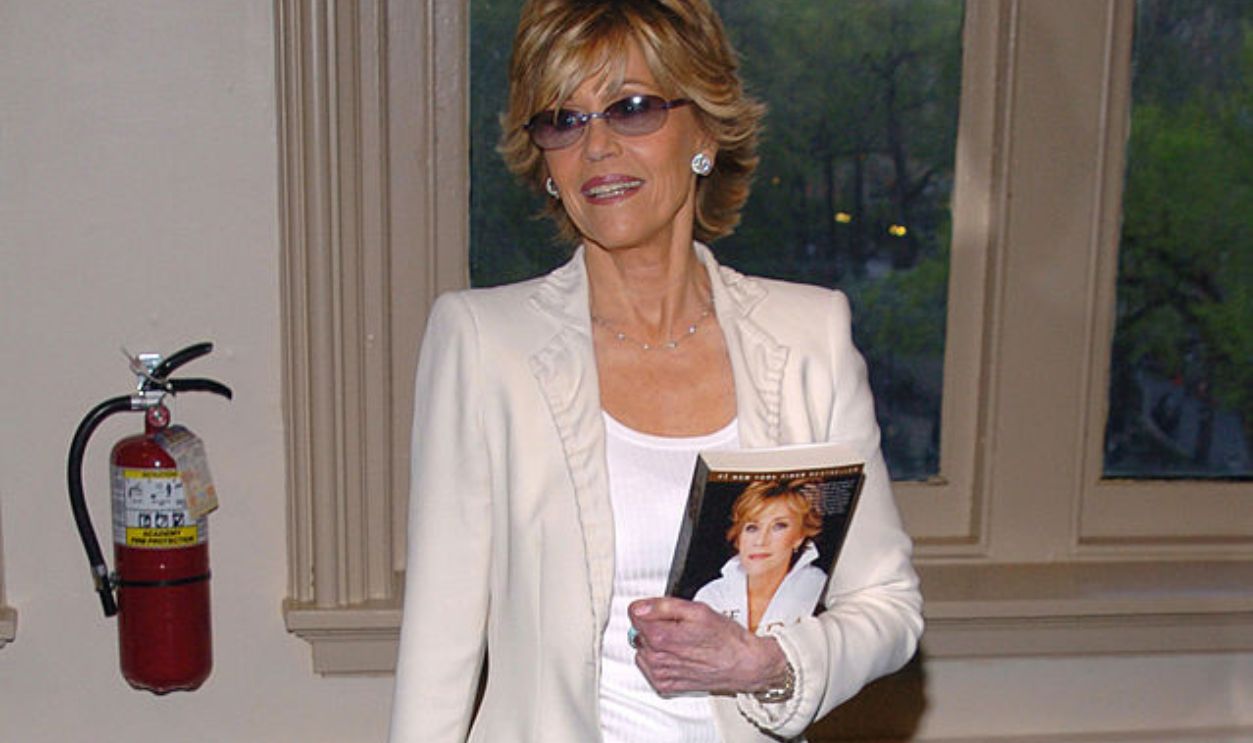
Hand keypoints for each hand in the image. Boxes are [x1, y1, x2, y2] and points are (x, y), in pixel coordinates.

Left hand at [628, 597, 789, 696]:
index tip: (662, 609)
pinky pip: (649, 668)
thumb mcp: (697, 610)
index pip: (634, 613)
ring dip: (655, 643)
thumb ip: (663, 606)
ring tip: (680, 640)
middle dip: (653, 624)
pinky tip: (677, 655)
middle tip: (677, 624)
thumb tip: (640, 607)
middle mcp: (657, 659)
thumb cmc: (726, 639)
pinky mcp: (665, 686)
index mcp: (662, 637)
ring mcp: (660, 674)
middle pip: (638, 631)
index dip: (649, 607)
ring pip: (642, 649)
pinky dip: (658, 660)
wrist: (743, 665)